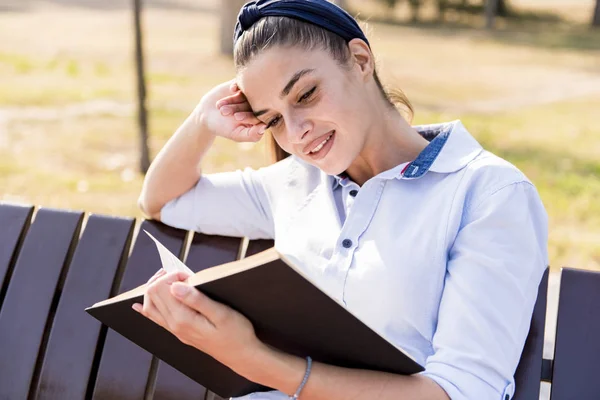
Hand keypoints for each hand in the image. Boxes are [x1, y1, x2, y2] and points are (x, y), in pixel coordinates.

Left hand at [132, 271, 265, 374]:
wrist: (241, 356)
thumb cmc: (236, 333)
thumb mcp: (221, 313)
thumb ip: (196, 300)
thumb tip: (175, 286)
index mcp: (183, 319)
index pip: (162, 288)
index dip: (172, 275)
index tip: (189, 275)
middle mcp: (174, 325)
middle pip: (152, 294)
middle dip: (163, 278)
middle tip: (182, 273)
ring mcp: (175, 330)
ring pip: (150, 305)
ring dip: (156, 288)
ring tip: (169, 278)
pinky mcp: (179, 332)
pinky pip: (155, 319)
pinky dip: (146, 309)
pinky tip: (138, 306)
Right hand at [195, 79, 266, 142]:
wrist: (207, 114)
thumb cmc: (224, 127)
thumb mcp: (237, 134)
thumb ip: (252, 135)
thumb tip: (265, 127)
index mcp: (259, 117)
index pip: (261, 116)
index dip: (250, 116)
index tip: (237, 118)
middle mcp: (256, 104)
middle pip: (255, 104)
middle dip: (241, 108)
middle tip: (231, 114)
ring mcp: (248, 94)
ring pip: (248, 94)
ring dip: (237, 98)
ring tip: (223, 109)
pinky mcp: (240, 84)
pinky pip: (242, 82)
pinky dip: (237, 85)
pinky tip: (231, 89)